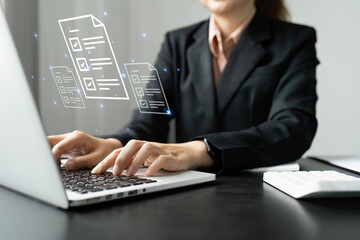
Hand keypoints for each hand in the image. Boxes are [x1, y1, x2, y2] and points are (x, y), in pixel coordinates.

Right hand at [48, 130, 122, 169]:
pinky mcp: (67, 146)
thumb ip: (81, 162)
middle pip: (50, 140)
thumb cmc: (105, 152)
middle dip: (45, 152)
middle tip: (46, 165)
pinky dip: (52, 156)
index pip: (59, 146)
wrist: (109, 148)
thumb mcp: (96, 158)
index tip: (53, 167)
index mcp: (77, 137)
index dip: (53, 157)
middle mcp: (71, 137)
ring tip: (51, 167)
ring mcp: (68, 141)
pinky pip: (55, 149)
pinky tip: (54, 166)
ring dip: (48, 154)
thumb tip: (66, 166)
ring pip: (50, 144)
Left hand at [91, 140, 212, 175]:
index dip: (106, 160)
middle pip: (131, 146)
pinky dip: (154, 166)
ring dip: (135, 162)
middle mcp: (146, 146)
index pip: (119, 151)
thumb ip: (131, 163)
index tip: (95, 172)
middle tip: (114, 173)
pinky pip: (161, 158)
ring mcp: (158, 150)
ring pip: (145, 149)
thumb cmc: (162, 158)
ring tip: (129, 174)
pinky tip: (149, 174)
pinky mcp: (169, 156)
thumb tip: (113, 171)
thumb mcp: (144, 161)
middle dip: (120, 158)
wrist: (185, 154)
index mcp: (138, 148)